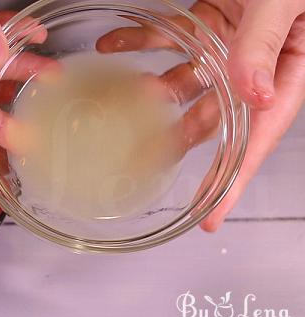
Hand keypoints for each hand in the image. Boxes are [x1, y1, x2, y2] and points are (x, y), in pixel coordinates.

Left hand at [97, 0, 304, 230]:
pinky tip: (112, 45)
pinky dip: (140, 39)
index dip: (234, 178)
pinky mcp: (209, 18)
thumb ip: (262, 44)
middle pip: (217, 116)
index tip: (210, 214)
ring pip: (188, 79)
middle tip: (144, 165)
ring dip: (152, 93)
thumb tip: (254, 95)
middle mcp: (255, 63)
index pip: (258, 136)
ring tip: (118, 106)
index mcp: (285, 69)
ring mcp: (229, 42)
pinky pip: (172, 35)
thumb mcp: (282, 3)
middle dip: (181, 142)